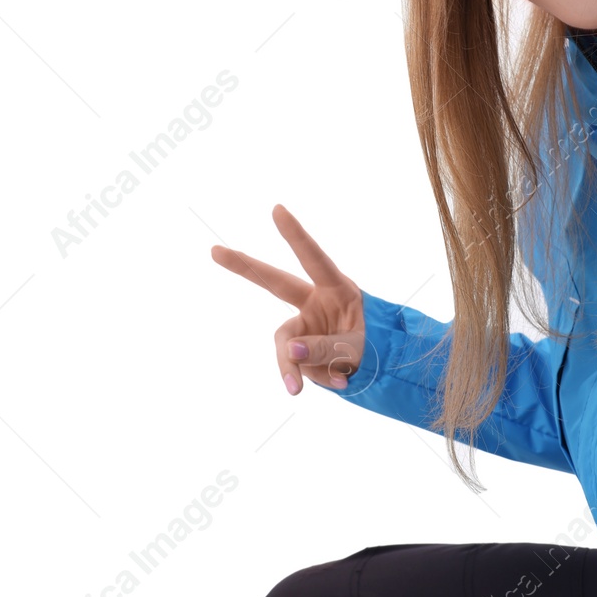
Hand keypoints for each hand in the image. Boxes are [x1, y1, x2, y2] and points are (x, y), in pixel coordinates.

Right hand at [210, 204, 365, 395]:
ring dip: (295, 367)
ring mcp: (306, 323)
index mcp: (338, 290)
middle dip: (245, 267)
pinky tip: (338, 381)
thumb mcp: (358, 348)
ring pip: (287, 345)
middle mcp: (317, 302)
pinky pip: (296, 365)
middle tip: (215, 250)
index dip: (296, 236)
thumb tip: (291, 352)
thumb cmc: (377, 347)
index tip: (277, 209)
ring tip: (306, 387)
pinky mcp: (301, 346)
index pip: (314, 259)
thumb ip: (326, 348)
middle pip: (275, 282)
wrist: (381, 368)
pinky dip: (312, 377)